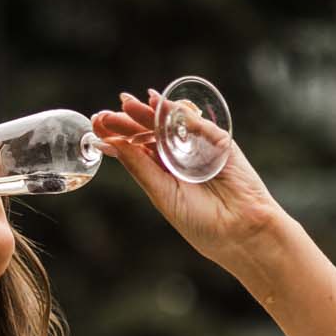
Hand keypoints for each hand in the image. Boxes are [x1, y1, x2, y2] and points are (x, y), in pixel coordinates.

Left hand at [89, 88, 283, 267]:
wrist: (239, 231)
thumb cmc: (201, 222)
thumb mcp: (161, 193)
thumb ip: (139, 167)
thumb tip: (110, 145)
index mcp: (161, 173)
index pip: (135, 149)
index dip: (117, 136)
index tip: (96, 125)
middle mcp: (177, 157)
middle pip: (148, 133)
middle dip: (127, 121)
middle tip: (105, 114)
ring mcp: (198, 146)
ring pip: (169, 124)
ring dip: (147, 113)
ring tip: (126, 105)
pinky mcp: (218, 141)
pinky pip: (195, 122)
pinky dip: (178, 112)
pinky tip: (159, 105)